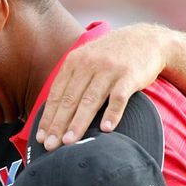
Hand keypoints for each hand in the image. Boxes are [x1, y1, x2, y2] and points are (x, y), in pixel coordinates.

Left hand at [36, 23, 168, 149]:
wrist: (145, 39)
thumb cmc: (111, 56)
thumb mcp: (87, 59)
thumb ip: (72, 80)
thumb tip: (55, 112)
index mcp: (74, 62)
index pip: (57, 94)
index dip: (48, 117)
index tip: (40, 137)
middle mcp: (89, 64)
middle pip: (70, 99)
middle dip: (58, 125)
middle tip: (49, 146)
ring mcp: (109, 70)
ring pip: (90, 100)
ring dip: (78, 123)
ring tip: (69, 142)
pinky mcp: (129, 76)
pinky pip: (119, 97)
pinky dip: (112, 114)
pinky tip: (106, 129)